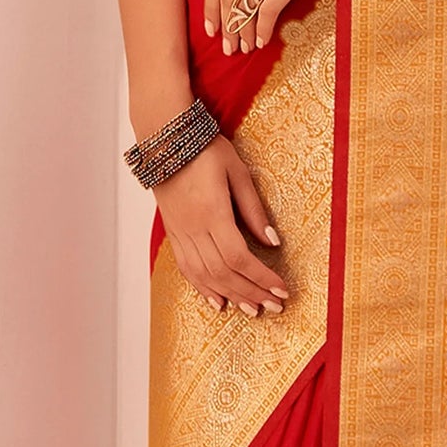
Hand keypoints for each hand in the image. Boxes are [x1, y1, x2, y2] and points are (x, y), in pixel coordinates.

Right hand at [153, 136, 287, 316]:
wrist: (164, 137)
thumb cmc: (205, 149)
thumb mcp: (238, 172)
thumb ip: (254, 210)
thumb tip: (273, 243)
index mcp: (212, 211)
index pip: (239, 257)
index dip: (262, 278)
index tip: (282, 290)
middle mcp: (193, 227)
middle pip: (224, 272)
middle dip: (251, 292)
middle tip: (273, 307)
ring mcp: (180, 232)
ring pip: (205, 275)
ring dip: (231, 295)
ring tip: (252, 310)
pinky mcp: (173, 232)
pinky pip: (187, 268)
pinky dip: (203, 288)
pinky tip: (218, 301)